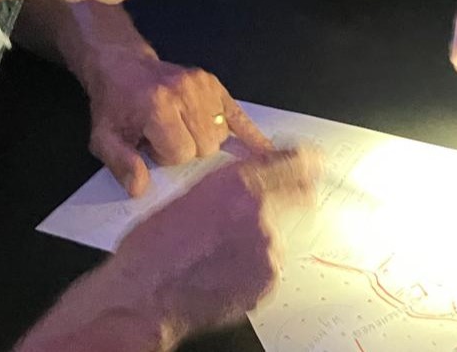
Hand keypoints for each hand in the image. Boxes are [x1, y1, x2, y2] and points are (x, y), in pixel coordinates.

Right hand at [17, 149, 319, 351]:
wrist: (144, 295)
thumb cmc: (153, 248)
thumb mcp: (191, 196)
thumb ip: (233, 182)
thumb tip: (260, 172)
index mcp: (237, 182)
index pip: (296, 161)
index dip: (307, 161)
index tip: (313, 162)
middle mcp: (258, 210)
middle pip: (302, 197)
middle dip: (295, 198)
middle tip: (270, 210)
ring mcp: (267, 247)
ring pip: (281, 236)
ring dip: (262, 240)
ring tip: (222, 253)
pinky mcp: (268, 279)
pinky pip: (270, 267)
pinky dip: (254, 268)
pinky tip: (224, 271)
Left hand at [85, 53, 272, 196]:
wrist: (122, 66)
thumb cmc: (115, 105)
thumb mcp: (104, 137)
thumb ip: (120, 163)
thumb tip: (141, 188)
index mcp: (159, 107)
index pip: (181, 152)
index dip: (166, 157)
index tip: (151, 147)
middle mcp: (185, 93)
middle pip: (205, 145)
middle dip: (187, 150)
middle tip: (167, 139)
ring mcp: (203, 86)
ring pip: (220, 135)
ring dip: (204, 141)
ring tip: (182, 130)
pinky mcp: (214, 85)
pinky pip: (238, 115)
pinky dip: (250, 134)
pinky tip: (264, 151)